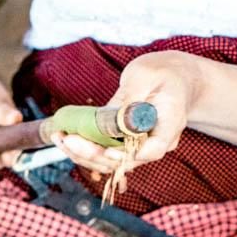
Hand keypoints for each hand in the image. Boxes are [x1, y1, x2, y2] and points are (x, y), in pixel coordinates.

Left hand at [55, 51, 204, 175]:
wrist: (177, 80)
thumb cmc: (164, 73)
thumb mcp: (145, 76)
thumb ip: (129, 98)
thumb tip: (109, 116)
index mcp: (170, 124)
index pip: (151, 150)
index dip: (126, 155)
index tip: (105, 150)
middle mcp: (156, 142)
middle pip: (124, 162)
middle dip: (92, 154)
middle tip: (66, 139)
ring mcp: (142, 147)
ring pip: (111, 163)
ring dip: (83, 155)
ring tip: (59, 138)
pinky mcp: (127, 145)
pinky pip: (106, 155)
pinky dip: (86, 150)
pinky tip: (66, 139)